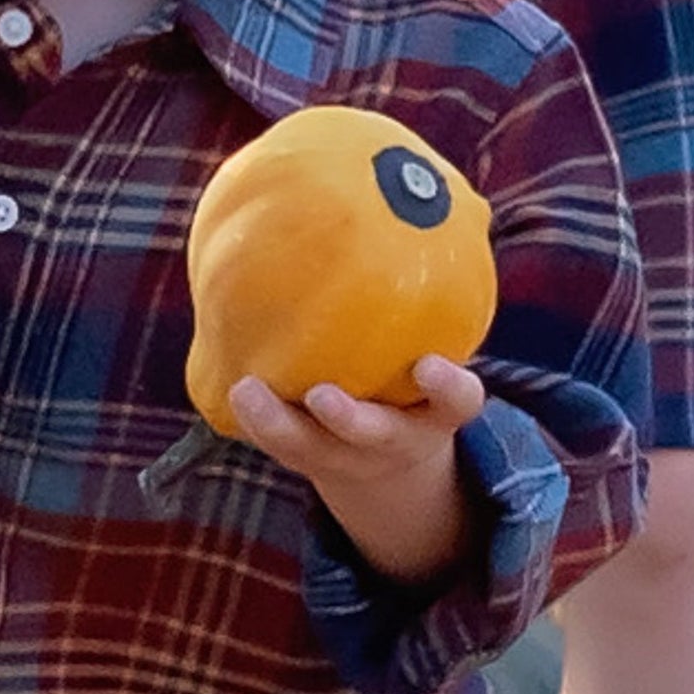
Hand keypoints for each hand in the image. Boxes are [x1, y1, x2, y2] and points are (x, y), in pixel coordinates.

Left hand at [226, 354, 487, 589]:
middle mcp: (398, 443)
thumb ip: (426, 343)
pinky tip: (234, 395)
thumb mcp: (433, 387)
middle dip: (351, 420)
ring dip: (281, 426)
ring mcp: (353, 462)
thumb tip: (428, 216)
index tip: (430, 367)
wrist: (396, 477)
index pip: (459, 402)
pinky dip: (259, 426)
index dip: (448, 388)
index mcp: (438, 419)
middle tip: (322, 396)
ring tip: (248, 392)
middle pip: (379, 435)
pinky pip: (286, 450)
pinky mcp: (318, 464)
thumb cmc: (416, 401)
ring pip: (316, 450)